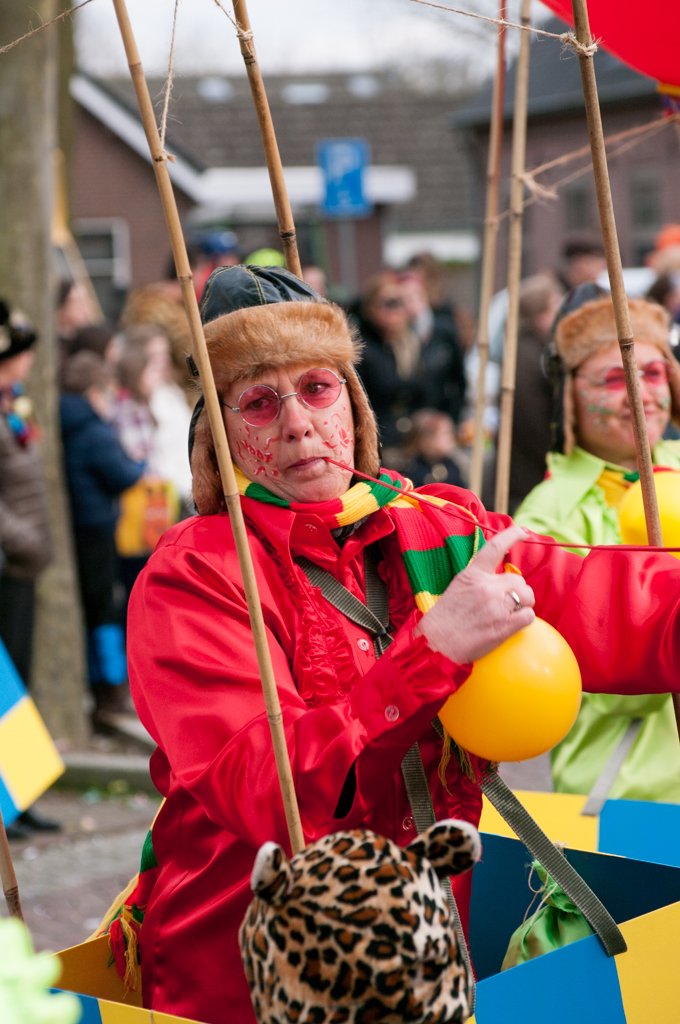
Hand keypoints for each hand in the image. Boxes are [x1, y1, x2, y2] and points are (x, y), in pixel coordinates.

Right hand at [415, 525, 534, 663]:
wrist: (437, 645)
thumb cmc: (444, 620)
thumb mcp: (457, 589)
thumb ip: (478, 581)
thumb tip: (499, 581)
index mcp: (472, 575)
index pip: (495, 547)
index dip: (512, 535)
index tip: (524, 531)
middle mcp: (487, 587)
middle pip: (518, 580)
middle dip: (516, 591)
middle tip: (504, 604)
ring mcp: (497, 606)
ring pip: (527, 596)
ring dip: (522, 604)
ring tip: (507, 615)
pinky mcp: (505, 625)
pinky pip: (529, 615)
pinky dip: (524, 620)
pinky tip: (511, 625)